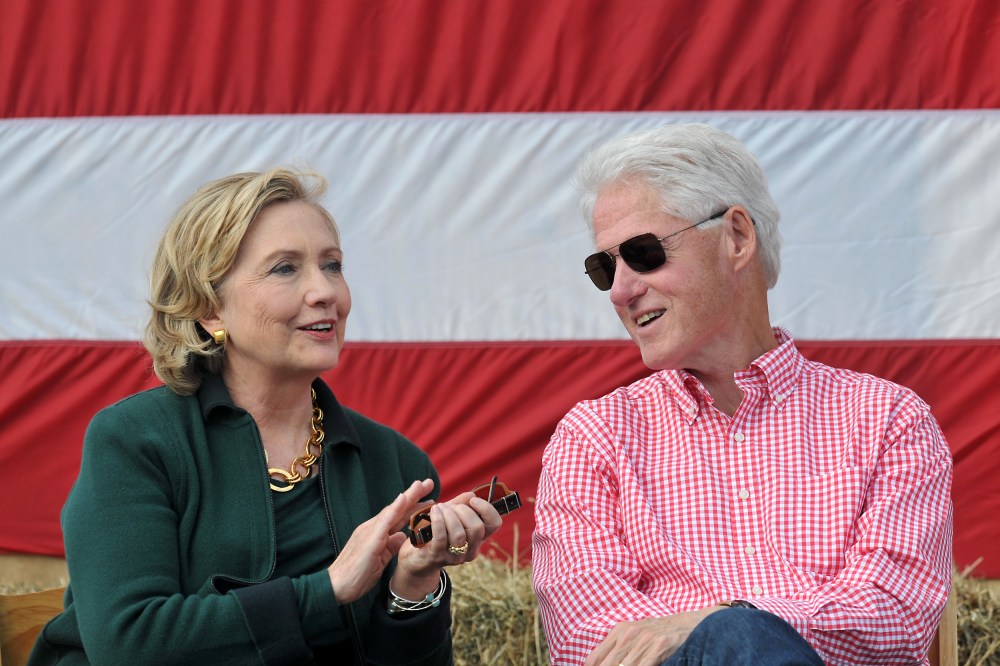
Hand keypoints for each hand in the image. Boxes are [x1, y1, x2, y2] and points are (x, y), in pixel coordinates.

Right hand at [326, 478, 434, 603]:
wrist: (336, 587)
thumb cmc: (356, 576)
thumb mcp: (380, 560)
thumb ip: (390, 546)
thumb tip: (402, 536)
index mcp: (376, 533)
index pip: (397, 516)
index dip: (413, 506)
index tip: (428, 498)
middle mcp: (372, 528)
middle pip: (397, 509)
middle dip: (413, 496)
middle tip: (429, 482)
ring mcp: (370, 532)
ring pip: (392, 511)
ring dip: (407, 497)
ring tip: (420, 485)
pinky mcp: (369, 540)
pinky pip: (384, 521)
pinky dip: (394, 509)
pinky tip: (404, 498)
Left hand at [390, 491, 502, 598]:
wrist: (415, 556)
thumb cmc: (435, 532)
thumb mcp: (450, 515)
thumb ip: (461, 504)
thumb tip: (471, 495)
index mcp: (478, 538)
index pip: (494, 524)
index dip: (486, 509)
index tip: (473, 500)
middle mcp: (470, 550)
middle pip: (477, 528)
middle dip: (463, 511)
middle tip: (450, 507)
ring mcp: (454, 556)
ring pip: (459, 534)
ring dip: (448, 515)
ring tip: (439, 508)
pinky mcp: (437, 557)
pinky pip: (441, 537)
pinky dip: (438, 520)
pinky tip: (434, 511)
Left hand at [584, 606, 724, 665]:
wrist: (684, 625)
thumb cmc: (655, 633)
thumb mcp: (633, 634)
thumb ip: (616, 648)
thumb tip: (596, 664)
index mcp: (619, 631)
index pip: (595, 657)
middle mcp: (628, 634)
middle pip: (607, 664)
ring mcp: (643, 640)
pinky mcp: (658, 647)